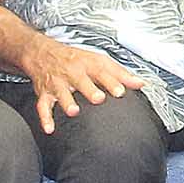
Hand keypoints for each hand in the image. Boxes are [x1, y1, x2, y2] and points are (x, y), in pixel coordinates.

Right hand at [25, 38, 149, 133]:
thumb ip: (120, 73)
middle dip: (89, 89)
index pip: (101, 71)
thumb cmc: (75, 59)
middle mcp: (72, 73)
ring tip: (73, 111)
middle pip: (81, 80)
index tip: (120, 91)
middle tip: (98, 98)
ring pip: (61, 93)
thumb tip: (141, 84)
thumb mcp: (98, 61)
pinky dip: (44, 117)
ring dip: (66, 102)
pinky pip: (43, 106)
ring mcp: (57, 84)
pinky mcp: (44, 94)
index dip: (111, 81)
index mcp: (87, 65)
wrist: (43, 53)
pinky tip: (50, 128)